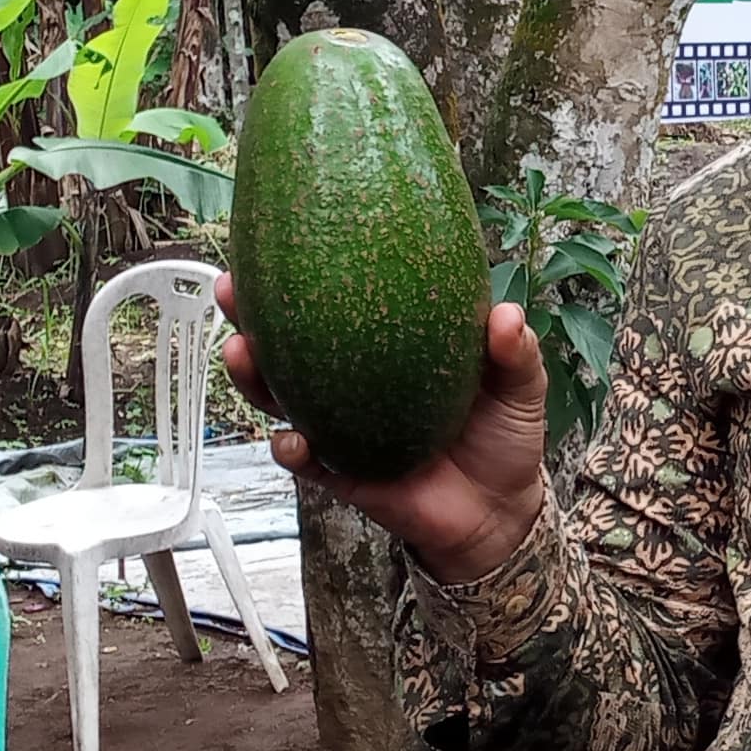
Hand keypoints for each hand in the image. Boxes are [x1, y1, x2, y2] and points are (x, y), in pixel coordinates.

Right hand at [215, 274, 553, 584]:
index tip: (274, 238)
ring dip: (254, 377)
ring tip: (240, 352)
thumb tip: (505, 314)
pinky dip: (292, 450)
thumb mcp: (519, 386)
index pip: (339, 303)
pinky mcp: (344, 474)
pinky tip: (291, 439)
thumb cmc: (504, 436)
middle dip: (252, 316)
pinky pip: (307, 462)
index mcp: (388, 348)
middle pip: (289, 345)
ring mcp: (343, 427)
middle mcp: (354, 382)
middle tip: (231, 288)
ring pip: (281, 399)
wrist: (501, 512)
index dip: (304, 274)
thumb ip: (514, 351)